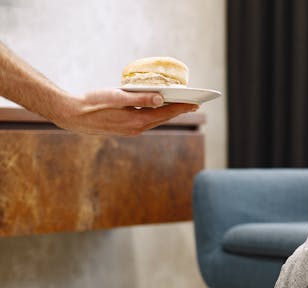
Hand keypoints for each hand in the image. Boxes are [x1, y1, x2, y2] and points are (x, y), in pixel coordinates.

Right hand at [51, 88, 197, 135]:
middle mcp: (136, 129)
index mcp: (136, 121)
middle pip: (163, 118)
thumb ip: (139, 98)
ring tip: (181, 106)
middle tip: (193, 104)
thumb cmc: (92, 103)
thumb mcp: (116, 96)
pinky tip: (158, 110)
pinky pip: (146, 122)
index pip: (165, 113)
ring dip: (168, 114)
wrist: (72, 116)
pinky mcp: (125, 129)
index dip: (182, 107)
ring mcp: (131, 131)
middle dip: (179, 110)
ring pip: (155, 121)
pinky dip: (156, 115)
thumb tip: (161, 98)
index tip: (196, 103)